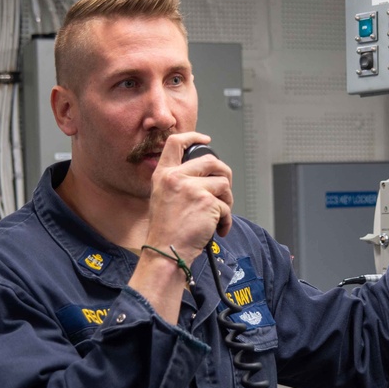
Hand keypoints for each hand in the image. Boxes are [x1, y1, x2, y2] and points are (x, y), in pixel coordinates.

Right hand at [143, 132, 233, 261]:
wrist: (166, 251)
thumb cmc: (165, 231)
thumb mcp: (161, 197)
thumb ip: (177, 182)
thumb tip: (204, 176)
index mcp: (163, 174)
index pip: (176, 143)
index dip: (193, 136)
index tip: (205, 138)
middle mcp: (176, 177)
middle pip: (211, 161)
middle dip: (224, 174)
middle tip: (225, 190)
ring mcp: (193, 188)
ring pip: (223, 184)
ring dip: (227, 201)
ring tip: (219, 216)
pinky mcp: (207, 202)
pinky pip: (227, 207)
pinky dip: (226, 220)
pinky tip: (218, 229)